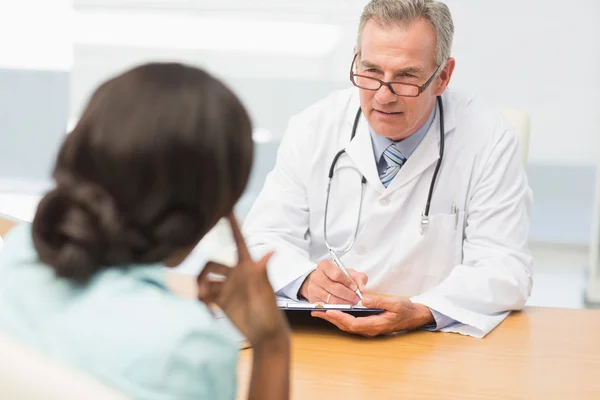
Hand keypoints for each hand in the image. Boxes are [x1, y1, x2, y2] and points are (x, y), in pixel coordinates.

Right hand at [197, 212, 289, 346]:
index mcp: (247, 266)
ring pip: (205, 278)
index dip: (232, 224)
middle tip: (202, 288)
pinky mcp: (221, 300)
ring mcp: (227, 287)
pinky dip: (201, 298)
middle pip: (211, 264)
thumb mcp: (265, 291)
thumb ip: (262, 272)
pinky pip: (204, 293)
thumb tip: (271, 250)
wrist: (265, 335)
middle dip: (203, 273)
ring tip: (204, 300)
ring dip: (200, 287)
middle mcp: (235, 274)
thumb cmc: (269, 312)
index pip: (238, 241)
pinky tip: (207, 309)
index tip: (224, 207)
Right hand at [299, 259, 367, 303]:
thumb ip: (359, 278)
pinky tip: (343, 306)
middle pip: (335, 288)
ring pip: (331, 299)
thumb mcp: (349, 273)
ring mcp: (313, 288)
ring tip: (351, 302)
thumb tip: (363, 290)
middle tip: (356, 298)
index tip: (355, 287)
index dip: (348, 282)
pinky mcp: (313, 300)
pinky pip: (327, 307)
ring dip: (344, 303)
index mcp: (325, 265)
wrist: (322, 282)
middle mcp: (316, 276)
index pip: (337, 274)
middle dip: (348, 295)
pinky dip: (337, 308)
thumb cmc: (337, 276)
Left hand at [311, 295, 433, 336]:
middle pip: (346, 326)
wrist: (414, 316)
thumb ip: (379, 301)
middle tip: (316, 311)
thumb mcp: (395, 303)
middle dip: (330, 318)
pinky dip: (340, 318)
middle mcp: (370, 329)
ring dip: (333, 318)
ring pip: (347, 326)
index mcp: (376, 325)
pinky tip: (333, 312)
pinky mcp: (368, 325)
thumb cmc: (406, 310)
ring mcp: (368, 329)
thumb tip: (363, 299)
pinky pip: (351, 323)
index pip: (353, 323)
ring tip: (320, 311)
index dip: (339, 317)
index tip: (328, 311)